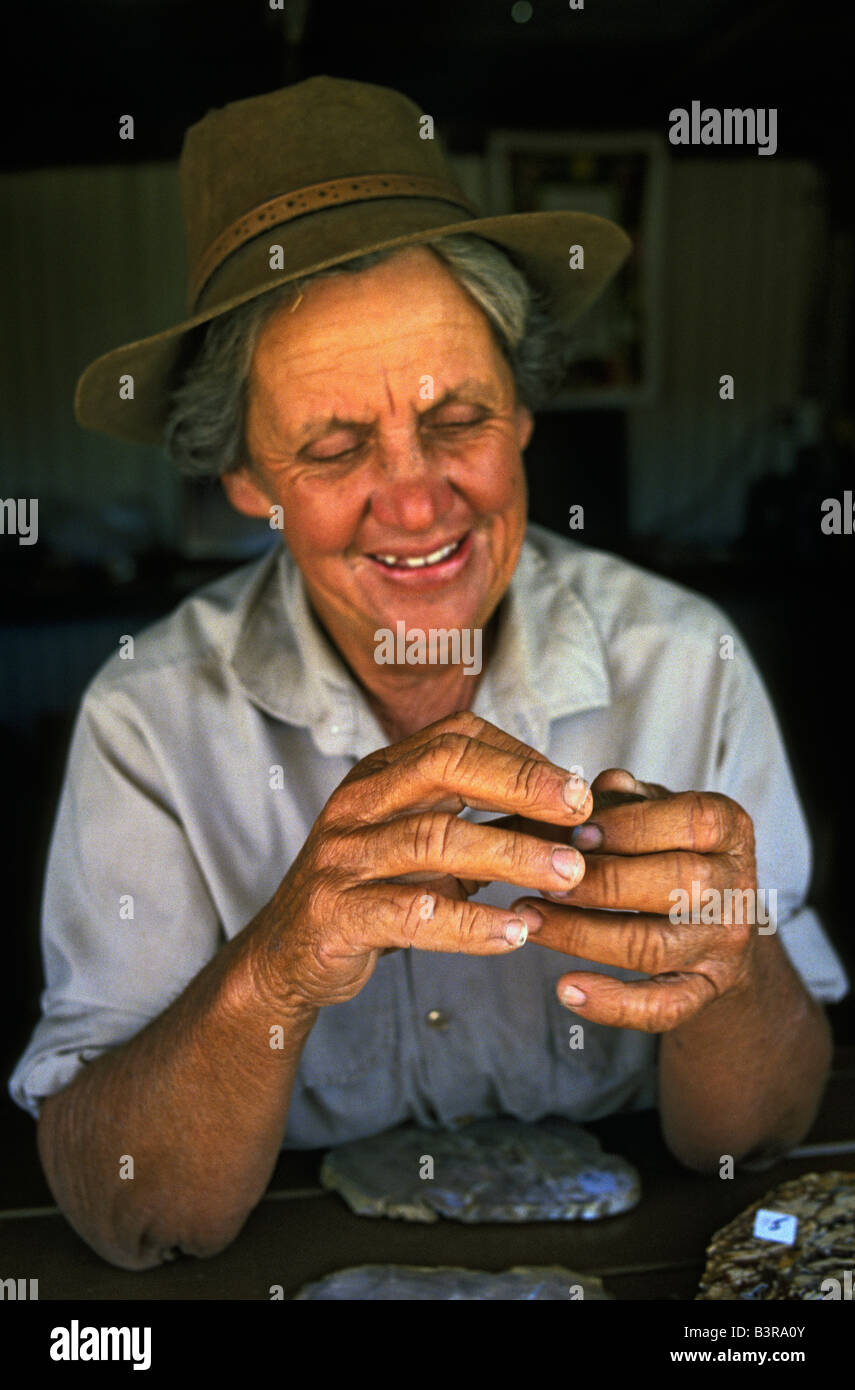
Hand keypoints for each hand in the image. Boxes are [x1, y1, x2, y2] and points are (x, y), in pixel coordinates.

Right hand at [250, 712, 592, 1010]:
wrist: (288, 954)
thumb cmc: (372, 892)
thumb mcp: (424, 848)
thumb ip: (483, 829)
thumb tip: (571, 819)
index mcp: (381, 774)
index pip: (456, 737)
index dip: (521, 757)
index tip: (577, 790)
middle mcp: (358, 803)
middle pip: (444, 766)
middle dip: (520, 784)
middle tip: (580, 813)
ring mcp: (342, 856)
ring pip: (433, 840)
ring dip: (511, 856)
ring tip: (567, 876)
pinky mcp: (336, 913)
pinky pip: (412, 913)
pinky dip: (469, 923)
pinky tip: (515, 933)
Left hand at [511, 767, 760, 1031]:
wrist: (716, 923)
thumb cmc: (669, 850)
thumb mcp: (656, 811)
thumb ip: (623, 799)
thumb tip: (586, 792)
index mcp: (728, 829)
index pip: (691, 821)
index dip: (632, 826)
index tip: (578, 832)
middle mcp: (735, 886)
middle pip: (676, 882)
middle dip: (600, 881)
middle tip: (539, 876)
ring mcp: (724, 943)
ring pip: (653, 944)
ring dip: (581, 934)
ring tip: (528, 918)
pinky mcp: (706, 990)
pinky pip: (663, 1007)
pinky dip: (612, 1005)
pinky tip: (565, 989)